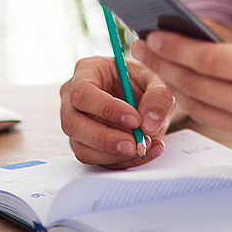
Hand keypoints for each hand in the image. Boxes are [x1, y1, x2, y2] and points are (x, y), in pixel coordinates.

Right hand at [59, 54, 175, 167]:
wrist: (148, 100)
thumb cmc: (144, 82)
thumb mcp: (157, 80)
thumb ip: (158, 96)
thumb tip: (148, 124)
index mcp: (86, 71)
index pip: (83, 92)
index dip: (106, 109)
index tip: (135, 119)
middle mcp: (72, 97)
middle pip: (73, 123)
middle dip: (105, 138)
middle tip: (135, 143)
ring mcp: (76, 123)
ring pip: (81, 147)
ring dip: (114, 154)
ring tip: (145, 146)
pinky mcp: (84, 144)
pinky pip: (96, 160)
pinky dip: (122, 161)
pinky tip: (146, 152)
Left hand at [133, 27, 231, 181]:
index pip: (208, 59)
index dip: (175, 46)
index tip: (152, 34)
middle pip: (195, 84)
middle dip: (163, 64)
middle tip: (140, 46)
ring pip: (201, 107)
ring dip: (175, 86)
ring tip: (158, 66)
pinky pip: (221, 120)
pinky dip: (201, 103)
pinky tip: (191, 89)